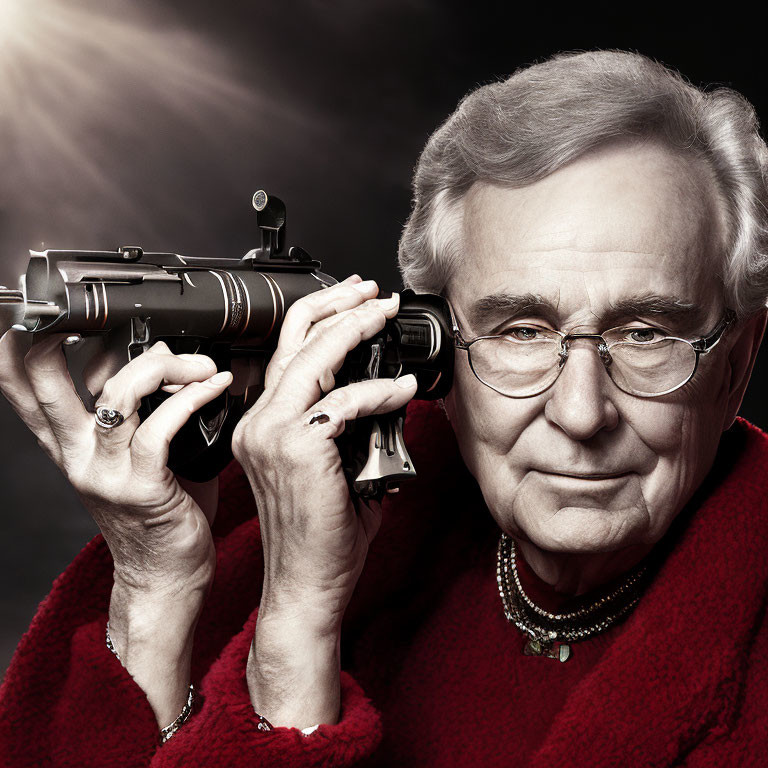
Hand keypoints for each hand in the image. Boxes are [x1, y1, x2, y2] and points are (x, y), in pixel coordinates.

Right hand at [0, 331, 232, 723]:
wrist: (166, 577)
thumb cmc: (162, 513)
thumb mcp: (142, 455)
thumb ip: (145, 407)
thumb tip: (159, 354)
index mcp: (73, 446)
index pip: (27, 390)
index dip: (16, 350)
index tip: (31, 313)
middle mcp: (78, 456)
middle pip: (47, 383)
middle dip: (57, 336)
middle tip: (86, 308)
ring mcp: (105, 473)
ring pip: (117, 395)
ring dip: (164, 366)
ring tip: (201, 363)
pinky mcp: (140, 488)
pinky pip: (159, 428)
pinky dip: (191, 399)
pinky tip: (214, 386)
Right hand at [232, 275, 417, 726]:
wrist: (306, 584)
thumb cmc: (324, 533)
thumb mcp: (337, 468)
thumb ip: (353, 428)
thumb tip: (386, 394)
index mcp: (262, 424)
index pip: (287, 354)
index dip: (320, 319)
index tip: (355, 303)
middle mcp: (258, 422)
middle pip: (294, 340)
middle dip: (337, 305)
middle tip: (372, 291)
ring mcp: (269, 433)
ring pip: (312, 358)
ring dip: (354, 328)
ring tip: (384, 313)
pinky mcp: (295, 448)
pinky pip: (343, 400)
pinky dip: (378, 390)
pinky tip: (402, 389)